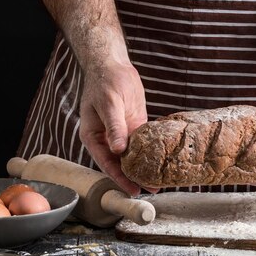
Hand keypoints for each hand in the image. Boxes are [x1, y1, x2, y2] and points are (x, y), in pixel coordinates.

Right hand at [79, 62, 148, 195]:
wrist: (114, 65)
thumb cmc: (106, 81)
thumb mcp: (110, 104)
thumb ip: (114, 127)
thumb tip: (118, 150)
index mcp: (94, 136)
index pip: (106, 163)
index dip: (119, 177)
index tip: (132, 189)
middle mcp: (107, 139)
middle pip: (120, 163)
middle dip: (134, 177)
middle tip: (152, 190)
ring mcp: (121, 134)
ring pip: (132, 156)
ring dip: (144, 168)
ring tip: (160, 181)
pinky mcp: (134, 127)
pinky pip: (142, 144)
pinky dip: (150, 153)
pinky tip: (161, 162)